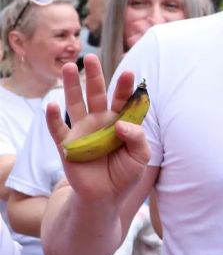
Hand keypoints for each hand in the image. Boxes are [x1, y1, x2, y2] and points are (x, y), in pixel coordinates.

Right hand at [45, 54, 149, 205]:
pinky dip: (53, 118)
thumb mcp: (140, 157)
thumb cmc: (125, 174)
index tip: (128, 73)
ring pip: (76, 104)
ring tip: (69, 66)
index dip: (125, 87)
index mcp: (121, 122)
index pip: (123, 100)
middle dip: (95, 76)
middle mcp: (101, 122)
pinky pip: (57, 129)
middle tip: (91, 57)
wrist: (105, 198)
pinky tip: (51, 104)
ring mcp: (83, 131)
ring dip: (72, 86)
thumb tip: (121, 124)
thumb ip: (137, 138)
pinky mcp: (67, 145)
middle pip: (97, 94)